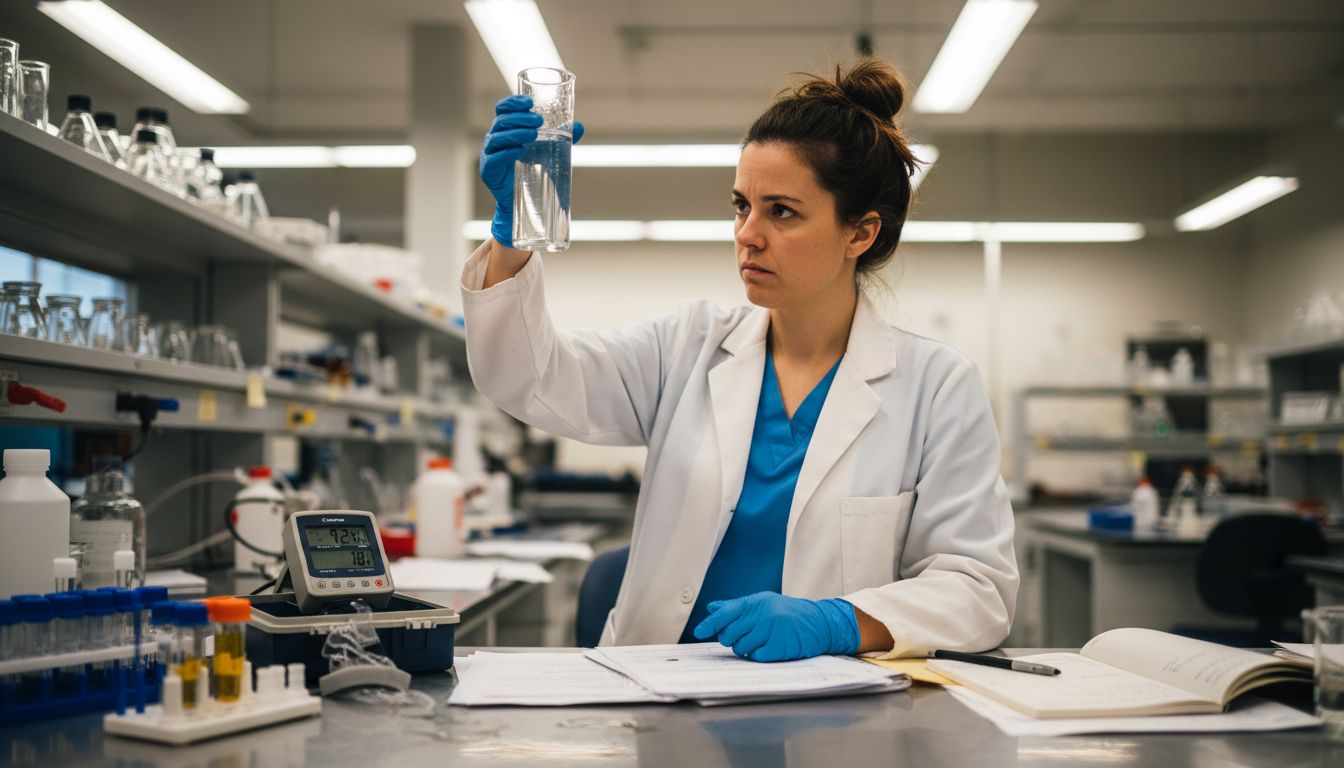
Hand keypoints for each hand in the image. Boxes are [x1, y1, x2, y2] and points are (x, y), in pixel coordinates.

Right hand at [479, 95, 585, 247]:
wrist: (526, 204)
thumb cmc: (534, 173)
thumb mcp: (549, 152)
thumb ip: (561, 139)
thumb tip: (579, 126)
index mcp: (506, 130)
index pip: (503, 109)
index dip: (512, 103)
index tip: (529, 102)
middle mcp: (495, 140)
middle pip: (501, 121)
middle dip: (519, 118)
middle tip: (539, 121)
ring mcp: (489, 155)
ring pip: (497, 138)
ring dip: (515, 133)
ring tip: (533, 134)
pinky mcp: (488, 171)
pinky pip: (494, 159)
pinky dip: (506, 153)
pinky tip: (519, 151)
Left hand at [692, 592, 860, 661]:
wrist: (819, 623)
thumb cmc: (787, 613)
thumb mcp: (763, 603)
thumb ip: (736, 606)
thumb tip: (712, 608)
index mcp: (756, 602)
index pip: (727, 612)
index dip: (711, 623)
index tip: (699, 632)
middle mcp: (763, 614)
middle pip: (730, 634)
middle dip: (731, 639)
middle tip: (743, 636)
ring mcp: (771, 630)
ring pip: (741, 648)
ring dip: (745, 649)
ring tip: (758, 641)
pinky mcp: (779, 646)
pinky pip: (756, 656)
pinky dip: (758, 655)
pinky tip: (767, 648)